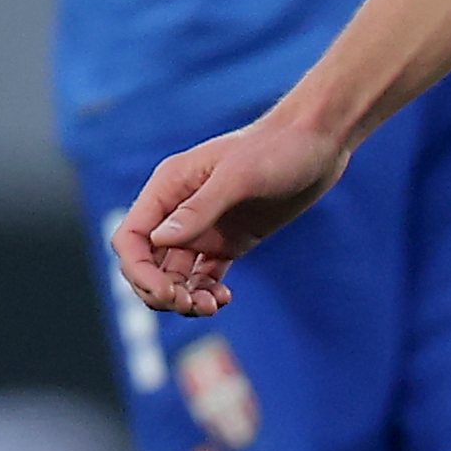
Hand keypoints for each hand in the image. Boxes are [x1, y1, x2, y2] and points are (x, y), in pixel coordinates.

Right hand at [112, 109, 352, 315]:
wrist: (317, 144)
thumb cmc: (277, 149)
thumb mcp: (238, 176)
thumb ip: (198, 209)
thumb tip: (159, 240)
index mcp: (169, 188)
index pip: (132, 238)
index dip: (139, 271)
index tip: (166, 293)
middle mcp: (179, 210)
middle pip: (147, 264)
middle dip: (160, 291)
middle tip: (192, 304)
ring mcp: (203, 228)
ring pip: (174, 276)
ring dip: (184, 298)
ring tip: (213, 305)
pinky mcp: (227, 242)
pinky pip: (203, 277)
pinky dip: (206, 293)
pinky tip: (225, 299)